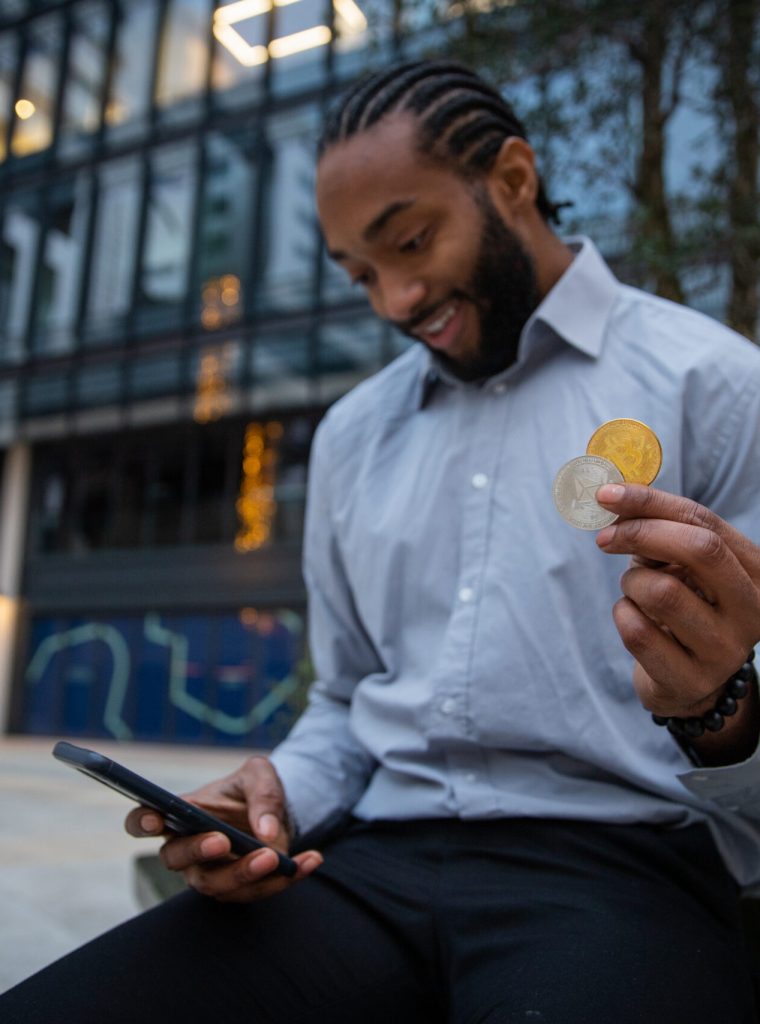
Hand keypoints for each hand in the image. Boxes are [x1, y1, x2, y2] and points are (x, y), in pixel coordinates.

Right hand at [125, 756, 322, 902]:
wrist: (278, 811)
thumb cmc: (255, 789)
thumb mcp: (262, 775)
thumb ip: (263, 793)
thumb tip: (265, 831)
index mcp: (182, 812)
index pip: (145, 820)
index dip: (143, 822)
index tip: (155, 820)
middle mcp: (188, 848)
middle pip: (178, 859)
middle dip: (198, 852)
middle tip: (223, 840)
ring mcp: (210, 873)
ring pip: (216, 885)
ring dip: (246, 875)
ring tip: (277, 857)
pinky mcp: (238, 889)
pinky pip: (255, 893)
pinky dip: (285, 880)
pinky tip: (310, 861)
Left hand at [595, 483, 759, 717]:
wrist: (687, 679)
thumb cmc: (682, 603)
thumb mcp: (677, 561)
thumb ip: (655, 526)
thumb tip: (612, 495)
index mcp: (757, 571)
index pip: (706, 522)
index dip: (652, 503)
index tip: (607, 494)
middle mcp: (753, 610)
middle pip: (699, 550)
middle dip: (641, 534)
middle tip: (605, 538)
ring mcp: (727, 650)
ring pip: (662, 592)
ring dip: (631, 583)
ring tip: (635, 590)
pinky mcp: (692, 680)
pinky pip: (637, 632)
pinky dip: (622, 615)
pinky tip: (633, 619)